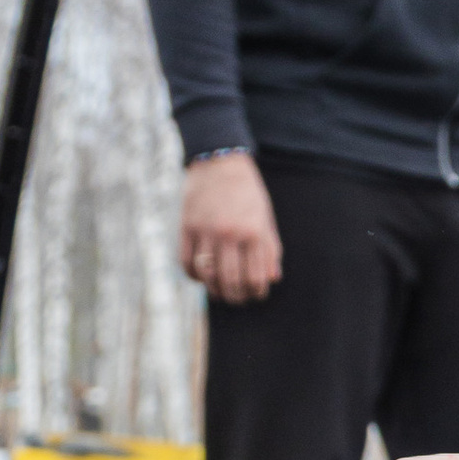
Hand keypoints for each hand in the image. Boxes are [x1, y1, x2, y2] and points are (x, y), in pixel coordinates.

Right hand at [180, 151, 281, 303]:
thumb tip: (272, 279)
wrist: (219, 162)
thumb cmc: (247, 192)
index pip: (255, 277)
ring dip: (214, 291)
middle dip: (236, 296)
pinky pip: (186, 262)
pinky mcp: (186, 227)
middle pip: (231, 281)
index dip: (257, 292)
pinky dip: (194, 276)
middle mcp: (229, 233)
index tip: (256, 293)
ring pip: (207, 276)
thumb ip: (270, 249)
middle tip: (238, 298)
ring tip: (220, 292)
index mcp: (253, 231)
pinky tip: (202, 277)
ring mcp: (205, 230)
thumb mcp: (265, 217)